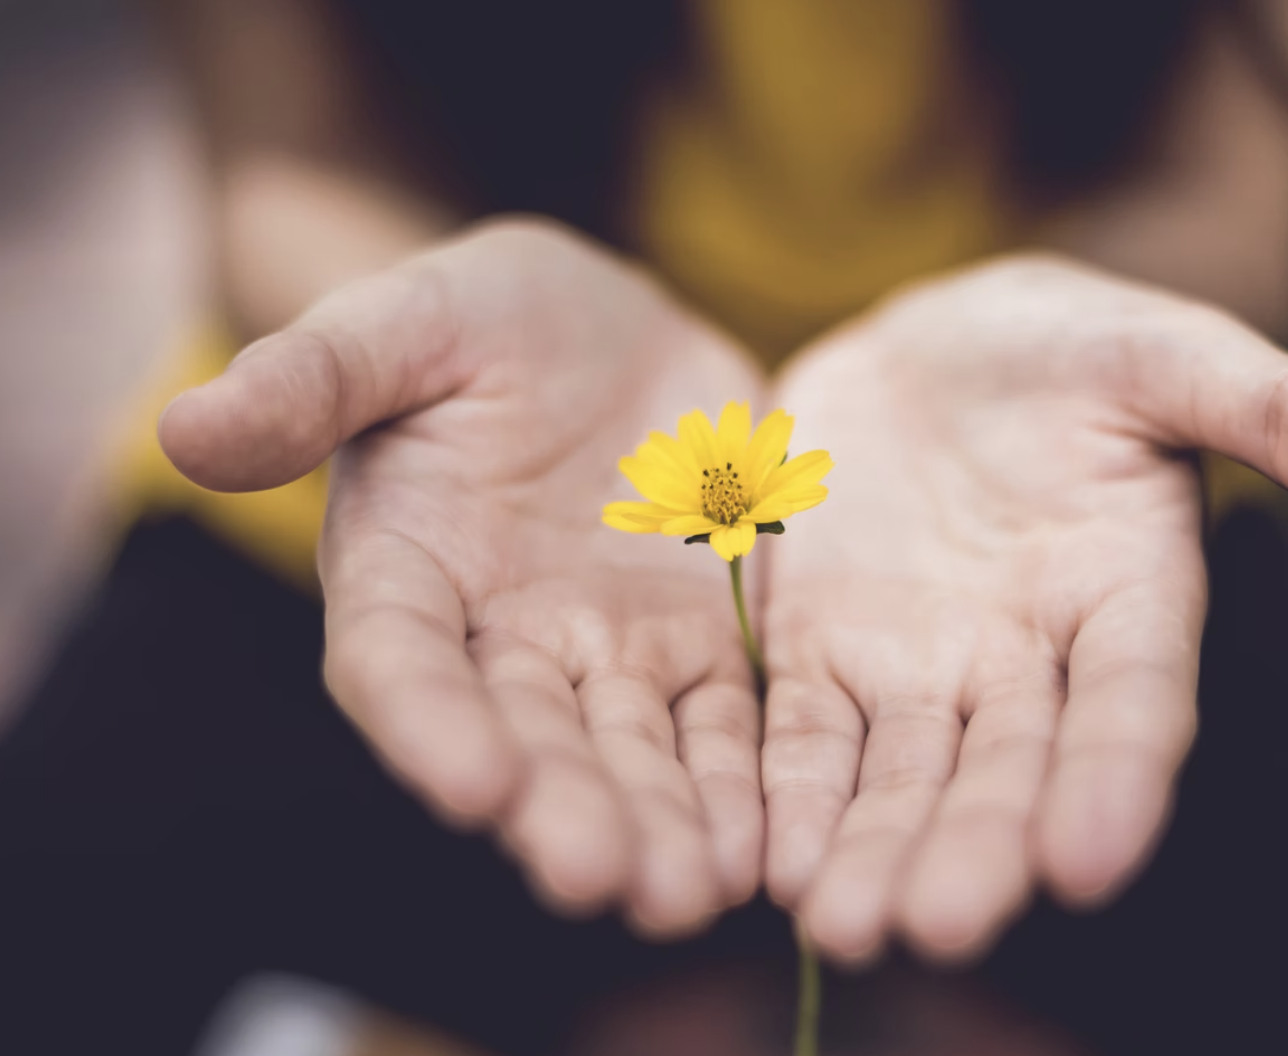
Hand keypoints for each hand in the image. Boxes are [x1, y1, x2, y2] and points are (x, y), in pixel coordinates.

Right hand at [160, 219, 766, 935]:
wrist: (607, 329)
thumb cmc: (481, 318)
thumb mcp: (404, 320)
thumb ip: (313, 377)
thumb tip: (185, 426)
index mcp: (407, 569)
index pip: (401, 662)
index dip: (430, 724)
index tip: (473, 785)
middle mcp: (501, 636)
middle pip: (526, 738)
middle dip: (561, 809)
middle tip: (601, 878)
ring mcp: (607, 649)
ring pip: (631, 752)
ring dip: (659, 825)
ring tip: (691, 892)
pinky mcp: (700, 643)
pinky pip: (723, 724)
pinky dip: (740, 784)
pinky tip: (765, 848)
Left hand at [761, 255, 1287, 962]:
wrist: (926, 350)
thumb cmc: (1064, 350)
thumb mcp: (1164, 355)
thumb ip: (1282, 408)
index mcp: (1127, 595)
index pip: (1134, 702)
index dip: (1116, 777)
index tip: (1090, 860)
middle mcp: (1027, 660)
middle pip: (1007, 768)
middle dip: (976, 847)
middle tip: (939, 924)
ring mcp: (920, 668)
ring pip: (901, 776)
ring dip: (874, 850)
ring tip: (844, 925)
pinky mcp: (820, 655)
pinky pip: (801, 737)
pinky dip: (787, 796)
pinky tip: (765, 861)